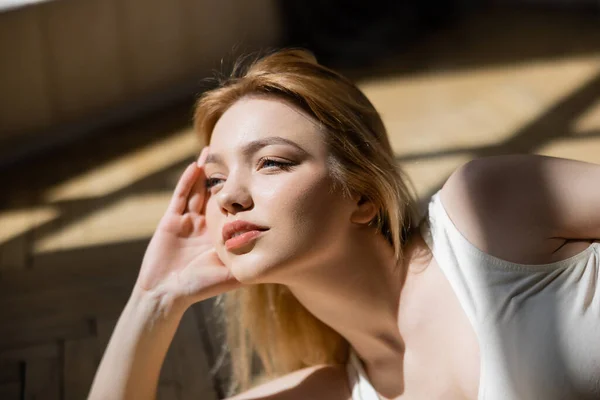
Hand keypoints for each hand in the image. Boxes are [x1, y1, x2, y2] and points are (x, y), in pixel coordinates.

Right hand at [136, 147, 240, 310]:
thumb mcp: (230, 273)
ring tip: (214, 151)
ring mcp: (187, 220)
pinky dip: (188, 181)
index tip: (255, 175)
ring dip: (206, 171)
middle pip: (215, 193)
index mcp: (219, 234)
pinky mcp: (171, 220)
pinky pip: (181, 196)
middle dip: (224, 175)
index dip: (241, 192)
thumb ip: (248, 261)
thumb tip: (276, 257)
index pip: (232, 208)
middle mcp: (205, 224)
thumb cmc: (200, 287)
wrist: (167, 294)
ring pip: (198, 190)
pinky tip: (196, 166)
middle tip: (235, 154)